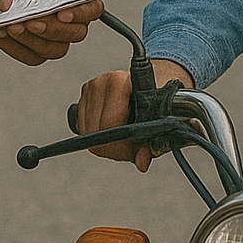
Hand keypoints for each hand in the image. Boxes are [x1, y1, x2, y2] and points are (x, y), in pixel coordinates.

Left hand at [0, 0, 105, 64]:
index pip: (93, 10)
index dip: (80, 14)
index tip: (63, 12)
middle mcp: (73, 22)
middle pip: (74, 34)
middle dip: (53, 29)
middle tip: (33, 20)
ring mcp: (55, 37)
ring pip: (53, 49)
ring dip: (34, 40)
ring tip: (15, 25)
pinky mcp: (35, 48)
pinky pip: (30, 56)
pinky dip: (17, 47)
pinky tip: (6, 32)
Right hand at [77, 59, 193, 171]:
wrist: (153, 79)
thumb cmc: (157, 99)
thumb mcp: (158, 120)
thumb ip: (150, 144)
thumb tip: (142, 163)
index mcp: (119, 82)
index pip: (108, 125)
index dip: (120, 146)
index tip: (133, 150)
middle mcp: (101, 82)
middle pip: (95, 133)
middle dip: (113, 147)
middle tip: (129, 148)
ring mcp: (90, 87)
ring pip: (87, 132)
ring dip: (104, 142)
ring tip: (123, 138)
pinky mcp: (85, 94)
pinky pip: (83, 126)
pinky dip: (96, 134)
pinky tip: (112, 129)